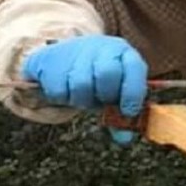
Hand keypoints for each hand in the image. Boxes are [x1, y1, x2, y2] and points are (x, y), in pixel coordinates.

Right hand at [22, 35, 147, 144]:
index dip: (133, 93)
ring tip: (82, 94)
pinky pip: (58, 89)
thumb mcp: (114, 90)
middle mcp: (102, 47)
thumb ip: (120, 113)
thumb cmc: (96, 77)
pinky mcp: (52, 58)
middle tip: (99, 100)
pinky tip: (65, 89)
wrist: (63, 58)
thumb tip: (124, 138)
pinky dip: (62, 97)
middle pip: (107, 74)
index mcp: (123, 53)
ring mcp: (76, 50)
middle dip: (104, 95)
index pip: (134, 68)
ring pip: (81, 84)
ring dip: (82, 99)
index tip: (128, 111)